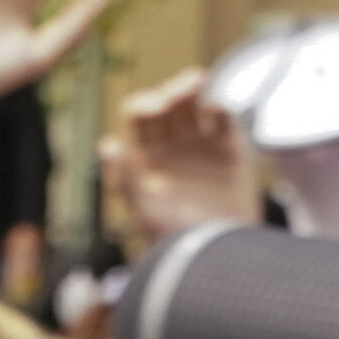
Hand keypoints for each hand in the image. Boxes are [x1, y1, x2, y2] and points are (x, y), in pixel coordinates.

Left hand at [106, 81, 261, 243]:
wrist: (222, 257)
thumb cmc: (177, 240)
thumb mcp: (144, 210)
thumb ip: (126, 176)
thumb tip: (108, 145)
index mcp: (146, 154)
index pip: (140, 115)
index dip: (144, 106)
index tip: (152, 112)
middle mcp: (172, 145)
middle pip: (168, 103)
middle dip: (171, 93)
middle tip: (179, 95)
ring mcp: (201, 145)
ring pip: (195, 103)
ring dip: (192, 87)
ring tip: (197, 82)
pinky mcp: (231, 150)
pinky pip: (224, 118)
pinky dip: (220, 108)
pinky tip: (215, 110)